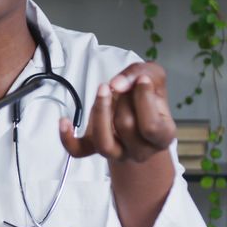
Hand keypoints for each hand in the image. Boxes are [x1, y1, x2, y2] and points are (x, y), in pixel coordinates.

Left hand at [58, 62, 176, 164]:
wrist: (136, 111)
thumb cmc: (147, 94)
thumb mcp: (152, 76)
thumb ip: (140, 73)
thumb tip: (117, 84)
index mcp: (162, 136)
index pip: (151, 126)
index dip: (144, 99)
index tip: (141, 80)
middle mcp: (141, 151)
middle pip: (126, 128)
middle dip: (123, 99)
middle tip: (124, 85)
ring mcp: (117, 153)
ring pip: (104, 143)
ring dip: (101, 111)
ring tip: (103, 89)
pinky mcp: (94, 148)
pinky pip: (78, 151)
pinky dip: (68, 138)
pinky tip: (65, 120)